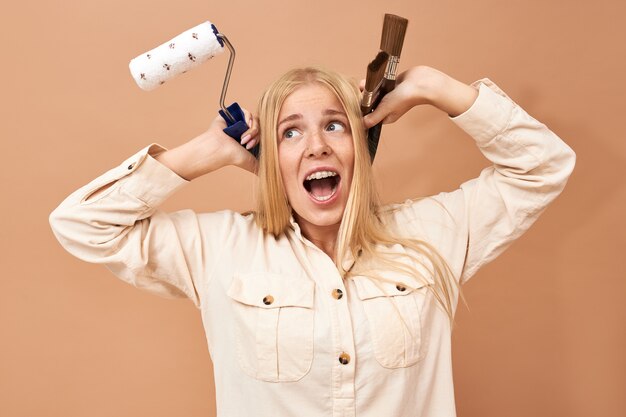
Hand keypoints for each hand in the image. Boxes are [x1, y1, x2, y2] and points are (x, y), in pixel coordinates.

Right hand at [155, 107, 259, 179]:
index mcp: (250, 139)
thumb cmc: (233, 156)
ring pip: (256, 120)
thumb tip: (274, 176)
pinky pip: (247, 112)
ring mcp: (240, 122)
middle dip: (256, 136)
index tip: (251, 147)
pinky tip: (243, 126)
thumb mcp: (251, 163)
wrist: (220, 149)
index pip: (264, 134)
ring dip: (252, 130)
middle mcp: (245, 130)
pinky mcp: (235, 114)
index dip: (261, 139)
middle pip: (261, 127)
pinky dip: (248, 119)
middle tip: (246, 144)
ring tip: (242, 138)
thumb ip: (261, 167)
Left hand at [361, 66, 477, 128]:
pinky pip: (379, 85)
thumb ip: (373, 117)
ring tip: (364, 84)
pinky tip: (371, 79)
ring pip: (373, 93)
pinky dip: (374, 82)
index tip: (355, 103)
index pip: (368, 116)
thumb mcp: (386, 109)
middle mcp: (386, 108)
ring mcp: (388, 97)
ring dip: (368, 88)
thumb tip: (361, 125)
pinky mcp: (390, 86)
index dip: (361, 110)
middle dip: (363, 97)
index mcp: (385, 117)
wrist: (420, 82)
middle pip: (370, 104)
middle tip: (360, 91)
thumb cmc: (405, 98)